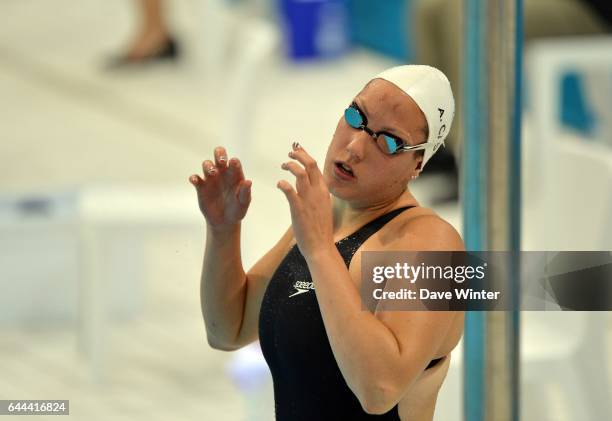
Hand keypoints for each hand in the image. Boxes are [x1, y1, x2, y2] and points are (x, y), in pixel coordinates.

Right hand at [189, 146, 251, 229]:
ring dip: (208, 166)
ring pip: (207, 164)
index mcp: (235, 175)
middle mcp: (222, 173)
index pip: (234, 163)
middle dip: (219, 154)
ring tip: (212, 172)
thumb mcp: (243, 203)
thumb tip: (248, 182)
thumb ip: (245, 192)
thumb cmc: (237, 210)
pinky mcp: (201, 187)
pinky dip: (194, 177)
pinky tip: (195, 180)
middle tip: (221, 160)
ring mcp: (211, 179)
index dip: (234, 161)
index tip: (233, 162)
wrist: (224, 221)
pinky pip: (196, 178)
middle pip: (219, 156)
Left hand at [277, 143, 333, 259]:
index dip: (306, 157)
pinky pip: (290, 191)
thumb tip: (307, 187)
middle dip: (299, 155)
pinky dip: (283, 184)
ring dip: (291, 165)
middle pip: (310, 165)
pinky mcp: (298, 209)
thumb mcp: (322, 208)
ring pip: (301, 174)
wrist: (321, 247)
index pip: (316, 168)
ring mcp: (309, 200)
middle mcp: (318, 192)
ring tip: (283, 165)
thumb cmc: (320, 230)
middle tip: (290, 153)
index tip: (299, 151)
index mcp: (324, 191)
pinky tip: (279, 184)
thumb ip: (316, 196)